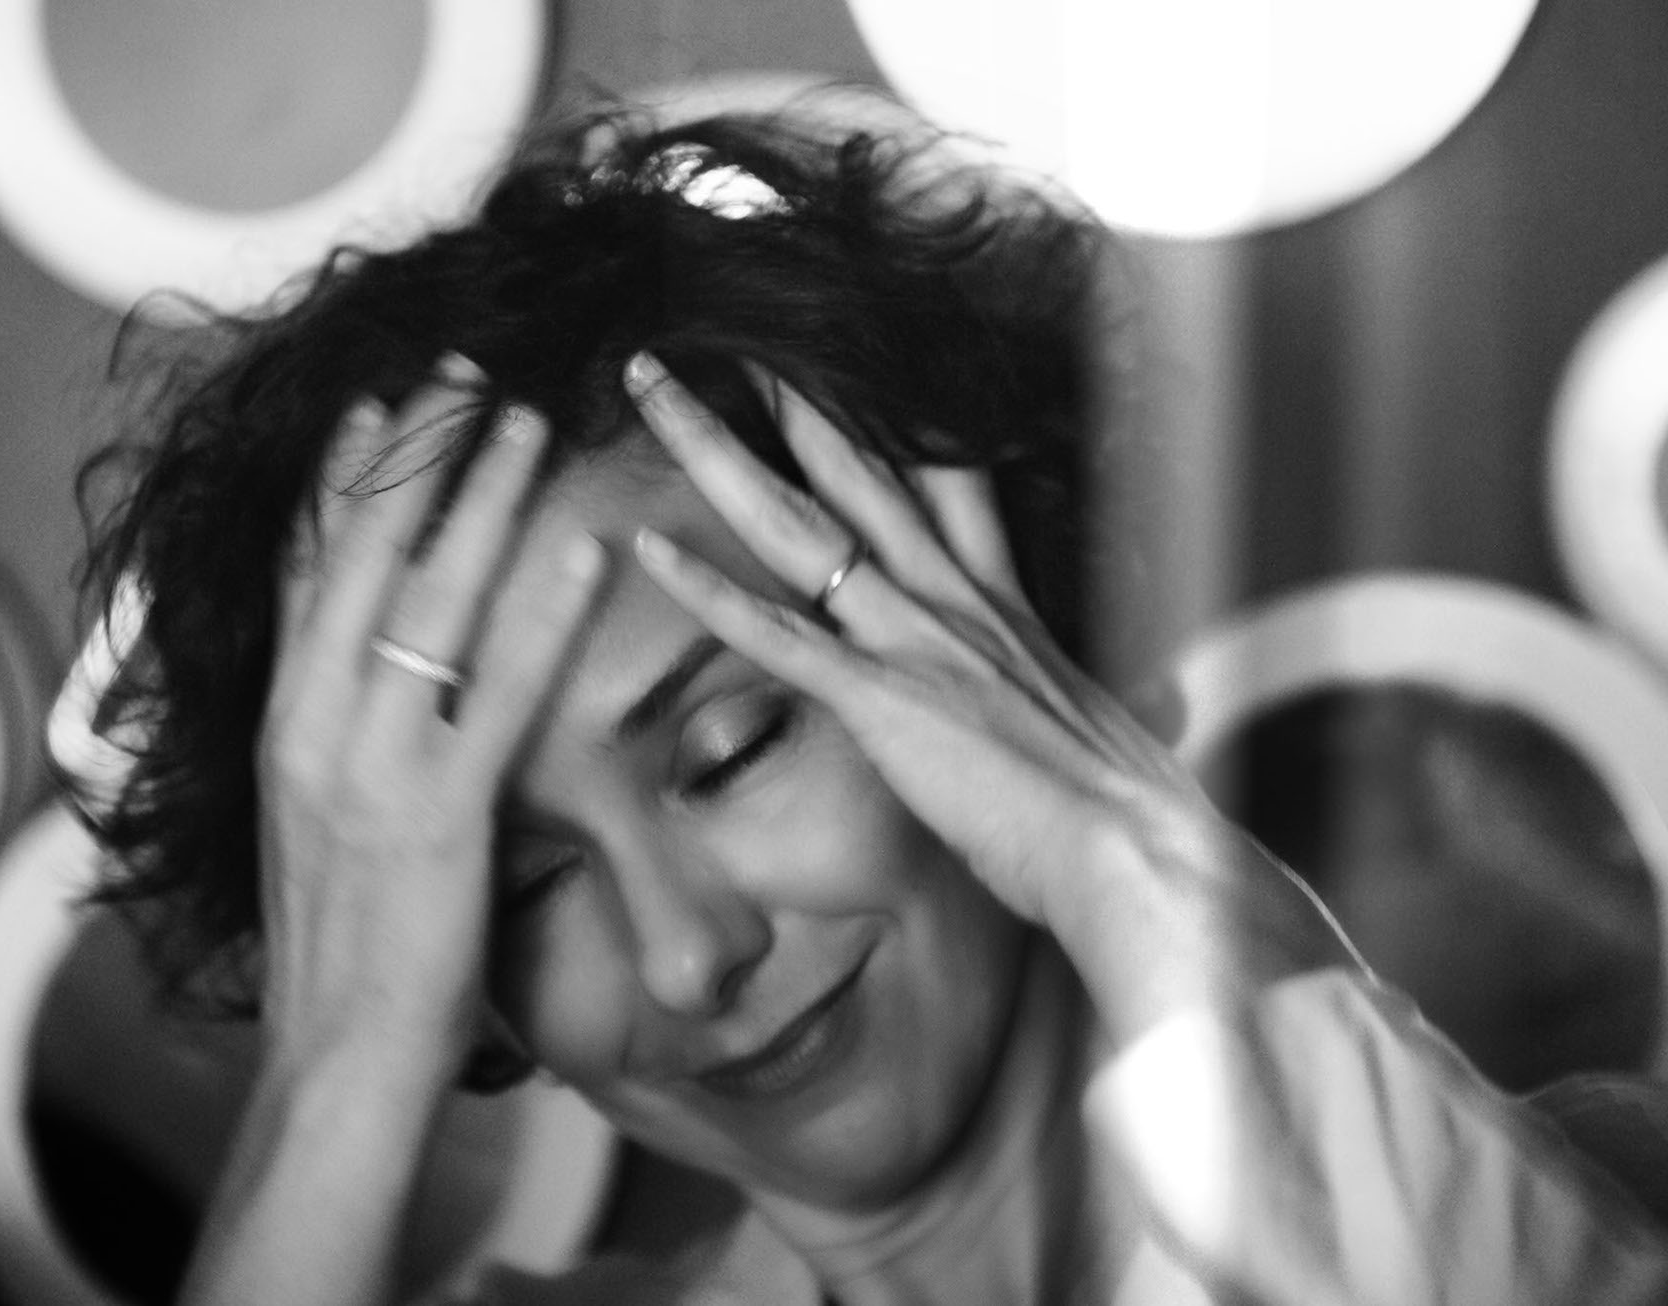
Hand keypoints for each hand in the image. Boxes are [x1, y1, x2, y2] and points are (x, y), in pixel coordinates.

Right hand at [256, 361, 602, 1077]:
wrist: (336, 1055)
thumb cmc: (339, 950)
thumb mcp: (313, 823)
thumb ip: (338, 742)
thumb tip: (370, 687)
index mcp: (283, 725)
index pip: (304, 574)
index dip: (339, 483)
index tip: (373, 408)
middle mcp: (314, 725)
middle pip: (362, 556)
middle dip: (413, 456)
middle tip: (460, 372)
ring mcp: (372, 765)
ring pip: (426, 600)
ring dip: (480, 499)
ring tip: (526, 419)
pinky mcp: (439, 813)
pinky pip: (500, 692)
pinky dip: (543, 615)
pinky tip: (584, 551)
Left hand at [622, 354, 1353, 1037]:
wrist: (1140, 851)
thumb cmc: (1123, 810)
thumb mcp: (1090, 724)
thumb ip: (1058, 694)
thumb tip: (1078, 707)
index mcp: (999, 600)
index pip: (940, 479)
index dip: (891, 420)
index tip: (851, 365)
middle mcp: (953, 597)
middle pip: (857, 468)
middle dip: (789, 397)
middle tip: (732, 335)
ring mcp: (916, 640)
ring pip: (796, 524)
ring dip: (714, 450)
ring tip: (653, 388)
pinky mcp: (886, 699)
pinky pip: (775, 635)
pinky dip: (706, 591)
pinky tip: (647, 548)